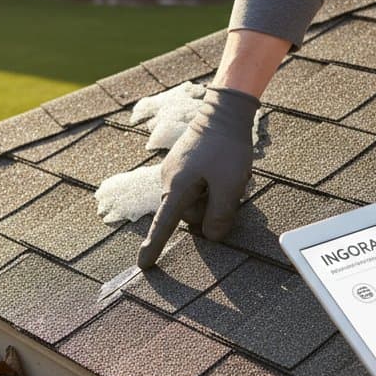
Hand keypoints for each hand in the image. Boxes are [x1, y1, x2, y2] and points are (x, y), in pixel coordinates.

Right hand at [137, 87, 257, 268]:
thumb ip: (220, 216)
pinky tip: (225, 170)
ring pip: (197, 201)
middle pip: (190, 215)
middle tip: (232, 188)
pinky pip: (199, 187)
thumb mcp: (230, 185)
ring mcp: (176, 172)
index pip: (163, 225)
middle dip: (211, 209)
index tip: (143, 265)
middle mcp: (170, 181)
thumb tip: (211, 236)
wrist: (225, 110)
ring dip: (215, 196)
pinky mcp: (185, 166)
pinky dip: (214, 185)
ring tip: (230, 176)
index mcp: (177, 187)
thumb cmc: (227, 146)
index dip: (154, 246)